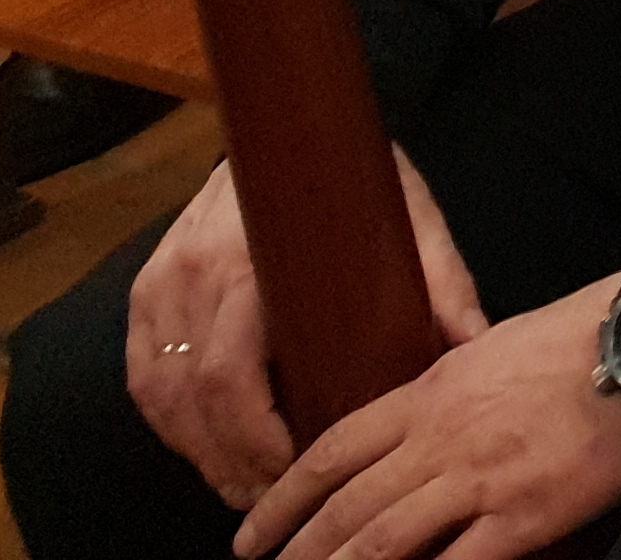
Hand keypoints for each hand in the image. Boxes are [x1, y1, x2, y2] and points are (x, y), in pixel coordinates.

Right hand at [130, 153, 486, 508]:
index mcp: (247, 253)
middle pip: (191, 396)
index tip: (295, 471)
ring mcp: (158, 279)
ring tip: (248, 488)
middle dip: (230, 461)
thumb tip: (476, 346)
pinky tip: (212, 450)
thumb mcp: (411, 216)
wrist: (297, 121)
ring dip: (200, 453)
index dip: (256, 439)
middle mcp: (189, 268)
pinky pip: (145, 375)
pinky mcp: (146, 289)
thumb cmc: (358, 176)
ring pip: (161, 394)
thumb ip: (443, 281)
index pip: (230, 373)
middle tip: (276, 499)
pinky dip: (173, 424)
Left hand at [237, 275, 620, 559]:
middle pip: (347, 508)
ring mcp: (480, 478)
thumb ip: (451, 383)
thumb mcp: (497, 344)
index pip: (333, 451)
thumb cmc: (585, 333)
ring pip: (382, 543)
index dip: (284, 499)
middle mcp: (442, 436)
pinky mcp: (524, 514)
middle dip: (297, 553)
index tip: (252, 533)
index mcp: (432, 389)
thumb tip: (422, 416)